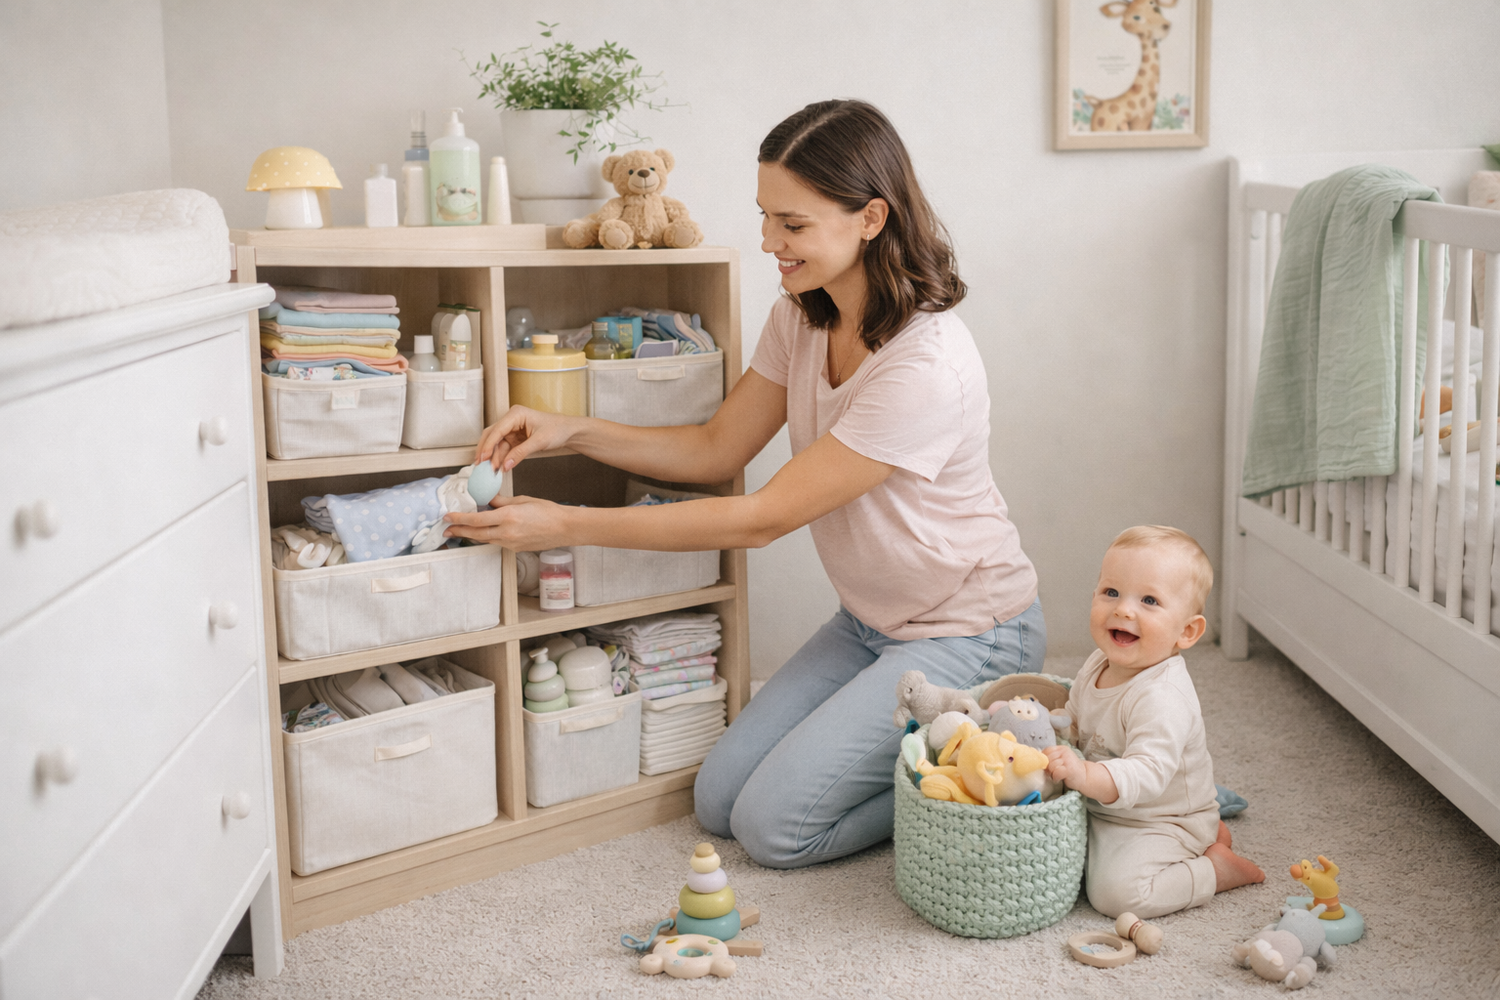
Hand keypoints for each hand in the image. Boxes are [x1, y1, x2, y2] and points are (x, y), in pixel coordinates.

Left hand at [443, 495, 570, 550]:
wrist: (564, 528)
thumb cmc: (548, 512)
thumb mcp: (522, 500)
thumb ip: (501, 501)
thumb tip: (487, 500)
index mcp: (508, 517)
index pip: (476, 519)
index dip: (459, 519)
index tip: (448, 516)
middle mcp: (507, 532)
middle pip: (476, 533)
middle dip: (459, 531)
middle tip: (446, 529)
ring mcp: (511, 543)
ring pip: (485, 539)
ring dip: (471, 535)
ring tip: (459, 531)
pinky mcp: (515, 549)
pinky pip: (496, 542)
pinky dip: (487, 536)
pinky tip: (483, 532)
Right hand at [475, 406, 581, 471]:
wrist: (568, 431)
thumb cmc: (558, 429)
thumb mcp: (540, 441)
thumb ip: (521, 453)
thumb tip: (506, 464)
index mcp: (516, 414)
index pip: (497, 430)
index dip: (488, 445)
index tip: (483, 458)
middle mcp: (511, 420)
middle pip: (492, 435)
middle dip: (486, 451)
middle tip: (481, 466)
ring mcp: (512, 429)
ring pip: (496, 444)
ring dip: (493, 457)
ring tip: (491, 470)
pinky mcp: (515, 438)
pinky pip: (504, 448)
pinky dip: (501, 458)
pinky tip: (499, 467)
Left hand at [1044, 744, 1086, 788]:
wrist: (1085, 777)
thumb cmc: (1070, 770)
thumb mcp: (1061, 760)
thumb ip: (1052, 758)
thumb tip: (1038, 762)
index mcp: (1062, 748)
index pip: (1046, 751)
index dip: (1044, 760)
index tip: (1048, 766)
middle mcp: (1065, 752)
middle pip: (1047, 759)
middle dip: (1048, 768)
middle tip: (1053, 772)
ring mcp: (1068, 760)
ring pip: (1051, 766)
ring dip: (1052, 774)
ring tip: (1058, 775)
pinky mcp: (1070, 769)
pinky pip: (1056, 773)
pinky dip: (1056, 778)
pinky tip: (1060, 778)